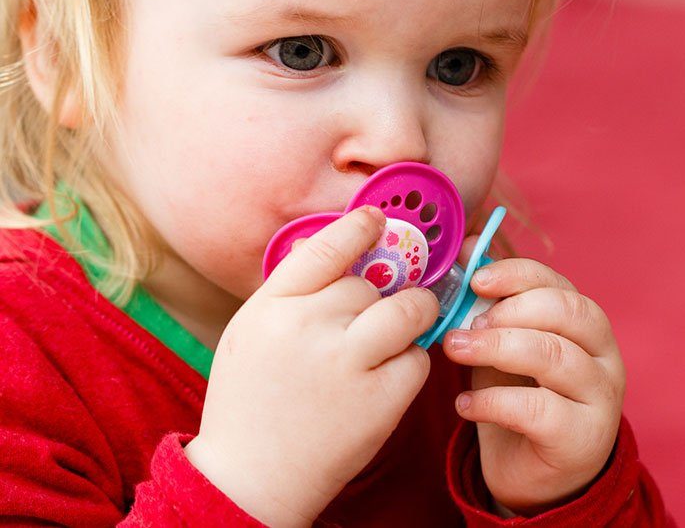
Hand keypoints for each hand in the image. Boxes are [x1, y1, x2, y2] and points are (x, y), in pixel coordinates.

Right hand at [184, 207, 438, 526]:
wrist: (251, 479)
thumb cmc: (252, 400)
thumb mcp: (252, 333)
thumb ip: (294, 293)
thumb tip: (344, 250)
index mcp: (272, 307)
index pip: (326, 248)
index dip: (358, 228)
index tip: (378, 219)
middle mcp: (309, 327)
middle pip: (369, 284)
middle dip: (374, 300)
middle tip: (361, 328)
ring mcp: (347, 363)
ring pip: (408, 309)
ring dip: (413, 316)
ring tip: (397, 335)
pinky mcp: (381, 398)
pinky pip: (418, 358)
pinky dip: (409, 364)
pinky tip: (383, 382)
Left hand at [443, 244, 625, 515]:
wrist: (534, 477)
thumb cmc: (519, 400)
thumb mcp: (502, 346)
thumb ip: (488, 302)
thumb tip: (464, 248)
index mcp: (586, 325)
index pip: (559, 285)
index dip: (517, 275)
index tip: (475, 280)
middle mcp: (604, 356)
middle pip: (567, 313)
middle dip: (509, 311)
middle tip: (465, 326)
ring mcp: (600, 398)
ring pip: (555, 356)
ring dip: (496, 348)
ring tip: (455, 352)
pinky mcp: (582, 438)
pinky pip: (539, 410)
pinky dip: (494, 402)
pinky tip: (465, 405)